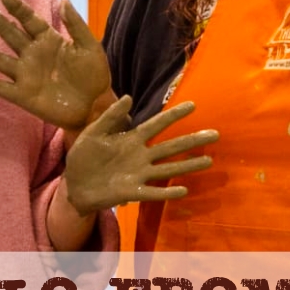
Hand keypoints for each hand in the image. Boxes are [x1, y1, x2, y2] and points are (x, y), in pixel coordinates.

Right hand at [0, 0, 112, 129]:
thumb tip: (63, 0)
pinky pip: (0, 87)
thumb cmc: (95, 75)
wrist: (95, 106)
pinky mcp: (23, 95)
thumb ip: (76, 25)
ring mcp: (26, 75)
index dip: (17, 8)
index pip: (29, 20)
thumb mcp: (90, 47)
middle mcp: (33, 54)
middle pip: (9, 33)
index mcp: (49, 40)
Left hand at [63, 96, 218, 215]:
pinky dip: (168, 191)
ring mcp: (138, 174)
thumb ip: (111, 116)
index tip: (192, 105)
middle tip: (215, 134)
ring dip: (188, 165)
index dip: (173, 115)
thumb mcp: (94, 131)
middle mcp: (140, 156)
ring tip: (209, 161)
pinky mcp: (132, 191)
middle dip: (192, 140)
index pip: (156, 125)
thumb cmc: (84, 156)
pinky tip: (184, 190)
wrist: (74, 183)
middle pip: (170, 146)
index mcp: (131, 139)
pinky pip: (153, 191)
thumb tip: (129, 97)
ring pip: (168, 168)